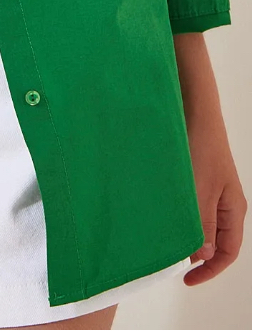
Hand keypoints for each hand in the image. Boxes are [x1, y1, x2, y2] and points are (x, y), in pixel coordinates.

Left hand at [174, 32, 247, 287]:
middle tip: (165, 259)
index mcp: (233, 209)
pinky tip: (152, 210)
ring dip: (178, 231)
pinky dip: (171, 212)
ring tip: (156, 236)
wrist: (191, 105)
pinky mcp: (191, 173)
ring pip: (195, 220)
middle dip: (191, 253)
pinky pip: (184, 202)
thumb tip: (200, 258)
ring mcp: (207, 186)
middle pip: (211, 239)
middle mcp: (223, 200)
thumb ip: (201, 226)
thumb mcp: (199, 191)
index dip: (209, 271)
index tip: (185, 280)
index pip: (227, 253)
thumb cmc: (199, 146)